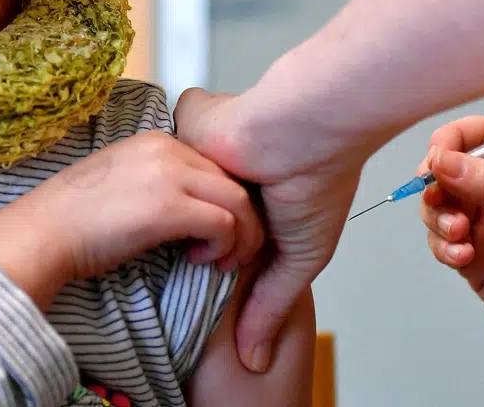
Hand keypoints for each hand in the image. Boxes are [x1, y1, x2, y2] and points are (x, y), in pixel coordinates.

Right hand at [0, 132, 264, 308]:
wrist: (40, 235)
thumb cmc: (74, 222)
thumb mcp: (122, 183)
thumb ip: (159, 182)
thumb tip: (193, 207)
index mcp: (156, 140)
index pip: (216, 163)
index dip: (226, 198)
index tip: (216, 228)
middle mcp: (166, 148)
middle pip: (234, 178)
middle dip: (244, 218)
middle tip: (231, 250)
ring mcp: (169, 174)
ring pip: (239, 200)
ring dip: (241, 236)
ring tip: (221, 259)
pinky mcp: (169, 207)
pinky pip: (226, 223)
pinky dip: (225, 246)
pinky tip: (201, 259)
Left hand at [175, 86, 363, 372]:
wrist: (306, 130)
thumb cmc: (318, 183)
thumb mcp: (299, 257)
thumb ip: (269, 303)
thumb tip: (254, 362)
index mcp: (252, 195)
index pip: (213, 230)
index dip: (206, 256)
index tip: (203, 276)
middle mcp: (227, 170)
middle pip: (187, 208)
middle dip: (188, 234)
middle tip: (194, 255)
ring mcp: (207, 145)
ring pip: (172, 181)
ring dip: (182, 203)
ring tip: (187, 224)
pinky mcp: (190, 122)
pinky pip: (165, 146)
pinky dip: (173, 162)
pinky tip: (178, 175)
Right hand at [420, 116, 483, 366]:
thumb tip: (443, 162)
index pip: (479, 134)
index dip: (451, 141)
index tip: (436, 160)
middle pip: (449, 169)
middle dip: (438, 183)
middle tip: (439, 199)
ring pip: (439, 205)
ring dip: (438, 217)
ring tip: (459, 234)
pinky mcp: (475, 257)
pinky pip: (441, 242)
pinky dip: (443, 247)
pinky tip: (463, 256)